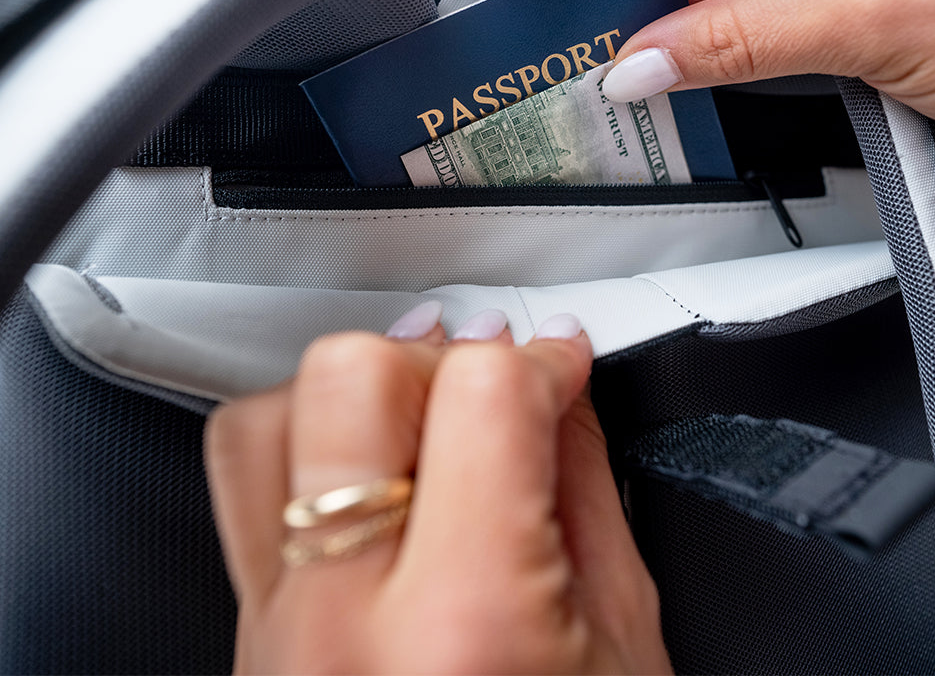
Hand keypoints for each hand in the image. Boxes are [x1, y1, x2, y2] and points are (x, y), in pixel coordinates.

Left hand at [205, 304, 670, 674]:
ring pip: (270, 417)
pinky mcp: (247, 641)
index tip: (561, 364)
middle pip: (350, 379)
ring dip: (356, 389)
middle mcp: (345, 626)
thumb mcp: (622, 650)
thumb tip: (560, 393)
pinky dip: (301, 439)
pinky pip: (242, 487)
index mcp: (466, 629)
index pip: (482, 394)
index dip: (541, 359)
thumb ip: (585, 491)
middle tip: (489, 389)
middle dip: (438, 357)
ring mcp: (276, 635)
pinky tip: (362, 459)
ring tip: (422, 413)